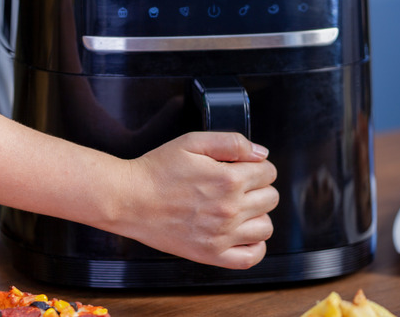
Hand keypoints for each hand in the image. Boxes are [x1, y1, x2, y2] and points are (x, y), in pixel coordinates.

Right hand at [116, 132, 278, 269]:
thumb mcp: (192, 142)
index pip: (268, 172)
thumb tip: (261, 154)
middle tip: (237, 186)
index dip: (256, 166)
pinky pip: (251, 256)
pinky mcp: (211, 254)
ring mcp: (222, 234)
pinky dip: (254, 246)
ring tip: (237, 209)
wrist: (128, 199)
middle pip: (271, 198)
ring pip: (266, 227)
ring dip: (257, 215)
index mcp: (228, 179)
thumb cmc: (156, 170)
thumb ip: (231, 142)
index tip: (242, 168)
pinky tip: (242, 234)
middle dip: (258, 187)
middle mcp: (229, 209)